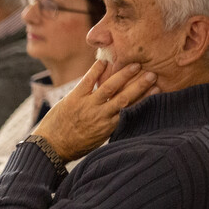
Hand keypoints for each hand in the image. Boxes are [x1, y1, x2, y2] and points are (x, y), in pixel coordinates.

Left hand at [33, 60, 158, 161]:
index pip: (132, 110)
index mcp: (109, 127)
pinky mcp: (73, 98)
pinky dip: (96, 70)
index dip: (146, 99)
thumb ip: (110, 126)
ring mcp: (87, 105)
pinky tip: (104, 61)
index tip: (158, 89)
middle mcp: (100, 115)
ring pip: (109, 87)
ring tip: (136, 66)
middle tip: (153, 74)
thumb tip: (124, 115)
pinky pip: (87, 81)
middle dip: (140, 85)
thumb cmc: (75, 145)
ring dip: (123, 75)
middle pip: (125, 97)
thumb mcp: (98, 140)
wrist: (50, 147)